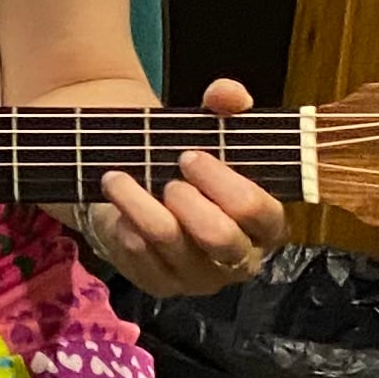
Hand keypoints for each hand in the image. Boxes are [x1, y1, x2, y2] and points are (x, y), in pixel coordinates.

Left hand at [88, 80, 285, 299]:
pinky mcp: (159, 283)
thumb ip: (224, 106)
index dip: (227, 185)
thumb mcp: (207, 128)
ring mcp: (197, 276)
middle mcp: (238, 258)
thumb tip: (228, 94)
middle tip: (168, 176)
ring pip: (170, 243)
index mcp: (264, 224)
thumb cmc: (186, 162)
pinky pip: (138, 255)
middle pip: (221, 239)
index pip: (261, 214)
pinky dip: (122, 222)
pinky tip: (114, 201)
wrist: (138, 181)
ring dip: (140, 204)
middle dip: (190, 203)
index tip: (191, 156)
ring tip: (118, 177)